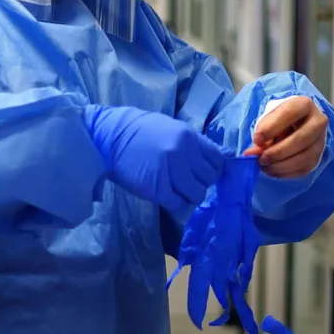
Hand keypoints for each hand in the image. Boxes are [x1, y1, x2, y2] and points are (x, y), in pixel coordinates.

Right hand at [85, 106, 224, 211]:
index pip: (218, 159)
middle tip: (187, 182)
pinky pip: (179, 205)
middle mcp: (183, 152)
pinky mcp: (157, 189)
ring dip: (189, 196)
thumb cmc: (140, 132)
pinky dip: (177, 205)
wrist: (110, 138)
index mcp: (189, 136)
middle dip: (201, 183)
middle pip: (209, 179)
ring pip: (197, 194)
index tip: (202, 173)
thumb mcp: (171, 128)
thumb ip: (194, 144)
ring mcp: (171, 171)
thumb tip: (223, 156)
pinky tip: (169, 198)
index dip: (213, 169)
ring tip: (177, 191)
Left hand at [244, 96, 327, 178]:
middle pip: (301, 139)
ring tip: (264, 166)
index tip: (256, 139)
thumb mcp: (271, 119)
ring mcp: (321, 141)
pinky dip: (285, 173)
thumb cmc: (281, 120)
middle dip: (278, 152)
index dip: (272, 128)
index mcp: (304, 105)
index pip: (290, 114)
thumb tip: (251, 154)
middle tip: (261, 159)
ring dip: (281, 166)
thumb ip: (262, 132)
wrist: (298, 125)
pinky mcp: (318, 158)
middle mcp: (318, 122)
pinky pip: (303, 169)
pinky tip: (272, 171)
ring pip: (304, 157)